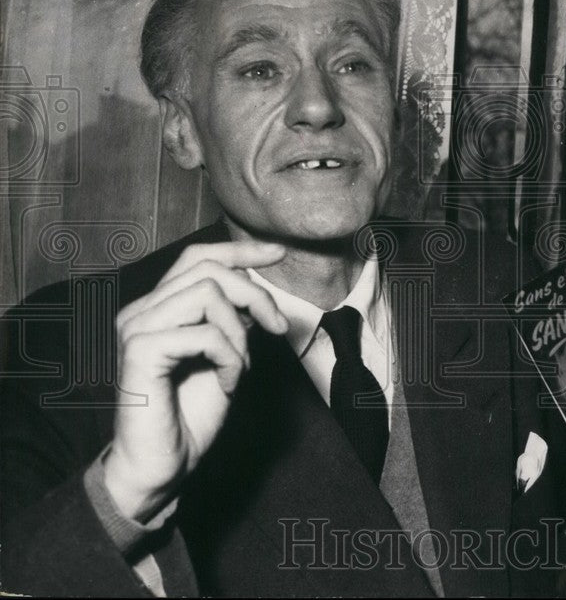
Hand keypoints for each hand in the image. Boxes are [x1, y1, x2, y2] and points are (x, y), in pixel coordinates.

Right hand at [104, 242, 288, 521]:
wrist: (162, 467)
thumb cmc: (190, 417)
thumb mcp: (223, 358)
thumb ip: (231, 322)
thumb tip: (254, 291)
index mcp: (157, 308)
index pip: (197, 257)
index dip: (241, 250)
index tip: (279, 253)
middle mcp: (141, 311)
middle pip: (209, 269)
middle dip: (255, 294)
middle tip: (276, 329)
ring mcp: (136, 328)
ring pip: (209, 293)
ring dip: (240, 333)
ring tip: (239, 368)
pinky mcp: (140, 351)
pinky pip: (205, 334)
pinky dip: (230, 358)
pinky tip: (227, 384)